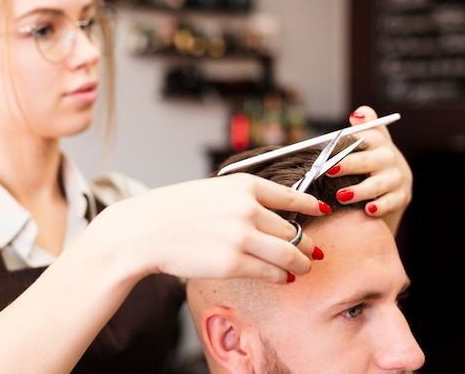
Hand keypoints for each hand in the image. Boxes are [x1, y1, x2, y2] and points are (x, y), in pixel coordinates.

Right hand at [88, 173, 327, 283]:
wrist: (143, 231)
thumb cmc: (173, 211)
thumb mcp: (211, 191)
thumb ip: (242, 199)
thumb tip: (270, 217)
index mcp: (243, 185)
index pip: (290, 196)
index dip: (309, 206)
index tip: (321, 212)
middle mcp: (247, 208)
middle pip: (291, 229)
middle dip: (304, 244)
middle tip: (312, 253)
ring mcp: (241, 236)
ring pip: (289, 253)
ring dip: (300, 263)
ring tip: (303, 268)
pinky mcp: (233, 263)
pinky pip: (271, 272)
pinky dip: (281, 277)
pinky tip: (282, 278)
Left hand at [327, 105, 411, 233]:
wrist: (394, 182)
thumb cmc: (369, 158)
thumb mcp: (368, 139)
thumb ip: (362, 126)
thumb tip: (356, 115)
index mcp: (379, 140)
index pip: (366, 138)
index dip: (348, 144)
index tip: (330, 150)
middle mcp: (389, 157)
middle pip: (369, 160)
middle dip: (349, 165)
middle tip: (329, 171)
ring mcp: (397, 178)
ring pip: (378, 184)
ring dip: (360, 190)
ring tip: (341, 196)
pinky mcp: (402, 196)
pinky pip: (391, 202)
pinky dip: (380, 206)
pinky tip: (368, 210)